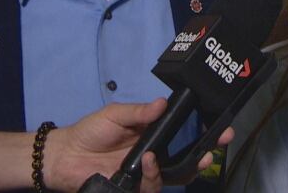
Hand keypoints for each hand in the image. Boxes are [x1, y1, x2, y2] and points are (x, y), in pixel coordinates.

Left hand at [45, 99, 233, 192]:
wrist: (65, 155)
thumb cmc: (90, 131)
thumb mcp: (116, 114)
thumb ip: (140, 111)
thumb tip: (163, 103)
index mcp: (156, 136)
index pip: (187, 135)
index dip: (206, 134)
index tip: (222, 129)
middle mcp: (157, 156)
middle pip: (190, 160)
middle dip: (206, 155)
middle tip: (213, 150)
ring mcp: (147, 174)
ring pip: (176, 178)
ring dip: (175, 169)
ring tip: (155, 158)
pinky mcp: (135, 188)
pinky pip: (153, 189)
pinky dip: (152, 177)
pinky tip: (145, 165)